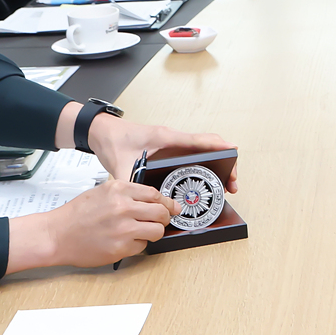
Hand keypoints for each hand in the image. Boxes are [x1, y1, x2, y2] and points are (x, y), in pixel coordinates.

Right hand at [6, 179, 174, 271]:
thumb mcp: (102, 193)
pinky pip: (141, 246)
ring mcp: (123, 228)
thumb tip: (153, 200)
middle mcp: (123, 207)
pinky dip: (136, 245)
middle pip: (161, 213)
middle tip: (160, 222)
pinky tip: (123, 242)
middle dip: (164, 218)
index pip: (154, 194)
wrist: (57, 235)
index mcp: (119, 190)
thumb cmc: (76, 215)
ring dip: (153, 233)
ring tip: (141, 233)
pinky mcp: (121, 248)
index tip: (172, 207)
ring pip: (156, 231)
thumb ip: (126, 194)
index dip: (166, 202)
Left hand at [85, 115, 239, 191]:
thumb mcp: (122, 164)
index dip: (219, 147)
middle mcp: (172, 138)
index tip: (232, 154)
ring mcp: (172, 143)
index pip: (199, 140)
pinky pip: (193, 155)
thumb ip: (134, 183)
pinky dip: (205, 164)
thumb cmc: (113, 140)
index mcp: (166, 137)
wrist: (102, 132)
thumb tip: (146, 201)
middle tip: (231, 181)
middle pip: (208, 146)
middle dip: (223, 162)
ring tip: (224, 182)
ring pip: (203, 150)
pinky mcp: (169, 149)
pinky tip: (206, 178)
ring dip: (216, 164)